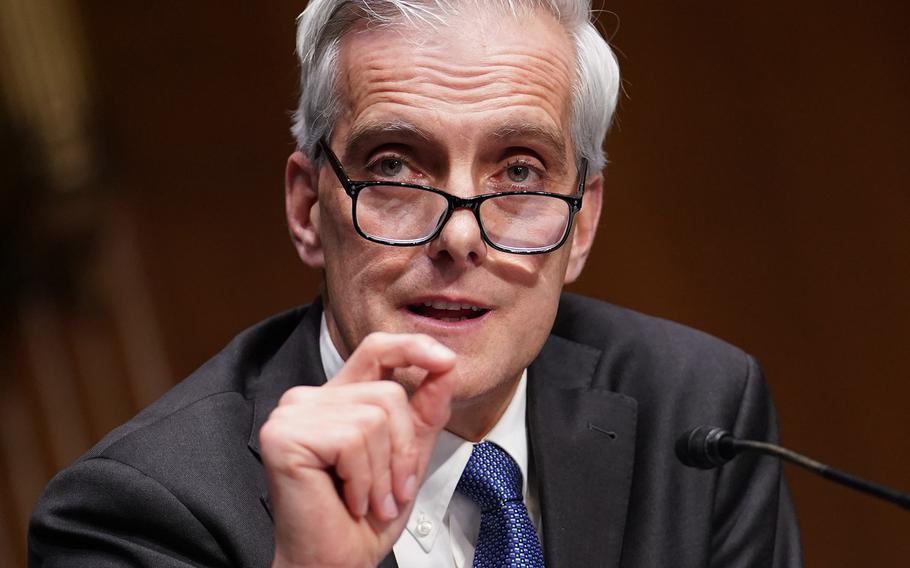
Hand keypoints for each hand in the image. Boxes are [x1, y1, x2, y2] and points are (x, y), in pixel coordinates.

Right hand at [260, 332, 456, 567]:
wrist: (334, 563)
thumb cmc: (364, 519)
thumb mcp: (408, 456)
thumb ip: (425, 410)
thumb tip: (448, 367)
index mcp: (338, 398)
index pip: (376, 350)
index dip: (412, 347)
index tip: (447, 361)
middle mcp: (310, 398)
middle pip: (387, 392)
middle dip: (402, 449)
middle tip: (391, 492)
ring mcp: (292, 413)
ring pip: (374, 417)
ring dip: (383, 472)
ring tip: (369, 501)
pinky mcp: (284, 435)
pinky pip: (352, 440)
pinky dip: (363, 479)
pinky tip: (349, 501)